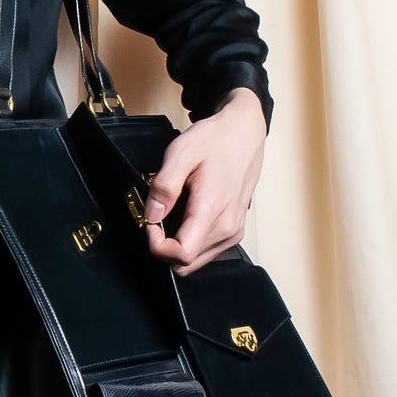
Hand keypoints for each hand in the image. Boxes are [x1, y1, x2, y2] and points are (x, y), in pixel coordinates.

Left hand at [144, 88, 267, 275]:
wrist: (245, 133)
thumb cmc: (215, 139)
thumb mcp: (181, 152)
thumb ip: (164, 186)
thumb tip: (152, 215)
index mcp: (212, 209)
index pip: (181, 254)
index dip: (157, 246)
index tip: (151, 224)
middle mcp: (227, 227)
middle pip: (186, 263)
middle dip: (165, 248)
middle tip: (159, 218)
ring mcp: (234, 232)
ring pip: (195, 261)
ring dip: (177, 246)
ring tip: (174, 214)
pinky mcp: (235, 231)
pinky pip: (206, 252)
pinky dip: (190, 242)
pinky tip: (187, 218)